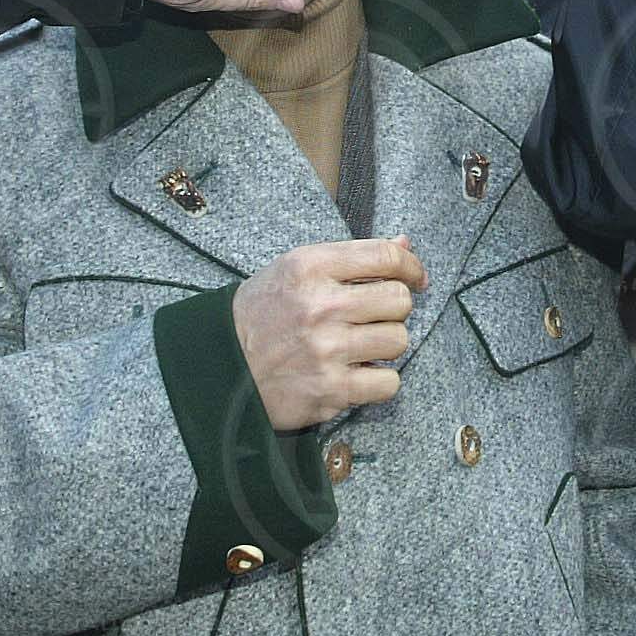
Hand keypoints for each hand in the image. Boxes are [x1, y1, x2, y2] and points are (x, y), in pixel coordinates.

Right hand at [232, 237, 428, 430]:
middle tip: (376, 316)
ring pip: (399, 340)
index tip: (415, 278)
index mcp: (310, 266)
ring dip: (386, 344)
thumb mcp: (297, 270)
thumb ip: (352, 258)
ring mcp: (326, 350)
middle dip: (395, 308)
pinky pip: (389, 382)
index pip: (385, 256)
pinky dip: (379, 380)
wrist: (220, 365)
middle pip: (399, 300)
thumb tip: (405, 245)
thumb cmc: (264, 312)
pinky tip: (358, 373)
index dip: (411, 266)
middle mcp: (319, 306)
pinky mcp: (330, 390)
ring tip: (362, 345)